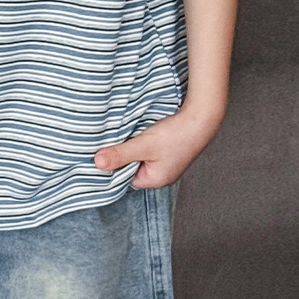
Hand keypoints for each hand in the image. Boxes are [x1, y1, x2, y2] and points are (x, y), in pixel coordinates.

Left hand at [94, 103, 223, 188]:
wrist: (202, 118)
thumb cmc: (176, 135)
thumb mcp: (143, 145)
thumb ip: (120, 154)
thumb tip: (97, 163)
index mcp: (154, 180)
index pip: (123, 178)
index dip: (112, 164)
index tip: (100, 151)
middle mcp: (160, 175)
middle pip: (130, 167)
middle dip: (121, 155)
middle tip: (111, 141)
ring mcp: (165, 164)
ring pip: (138, 157)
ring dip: (131, 147)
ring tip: (125, 135)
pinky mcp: (168, 152)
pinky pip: (147, 151)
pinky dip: (140, 142)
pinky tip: (137, 132)